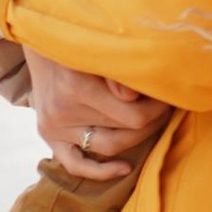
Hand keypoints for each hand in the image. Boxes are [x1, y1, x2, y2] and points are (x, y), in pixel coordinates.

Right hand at [23, 49, 172, 183]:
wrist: (42, 38)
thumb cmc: (78, 38)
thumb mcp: (99, 46)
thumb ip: (118, 72)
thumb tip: (133, 97)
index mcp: (78, 86)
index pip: (133, 115)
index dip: (158, 109)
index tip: (169, 97)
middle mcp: (63, 110)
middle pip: (124, 131)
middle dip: (152, 120)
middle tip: (166, 108)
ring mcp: (53, 126)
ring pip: (107, 147)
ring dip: (137, 139)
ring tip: (151, 124)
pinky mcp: (47, 134)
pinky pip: (75, 165)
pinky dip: (101, 172)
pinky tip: (125, 168)